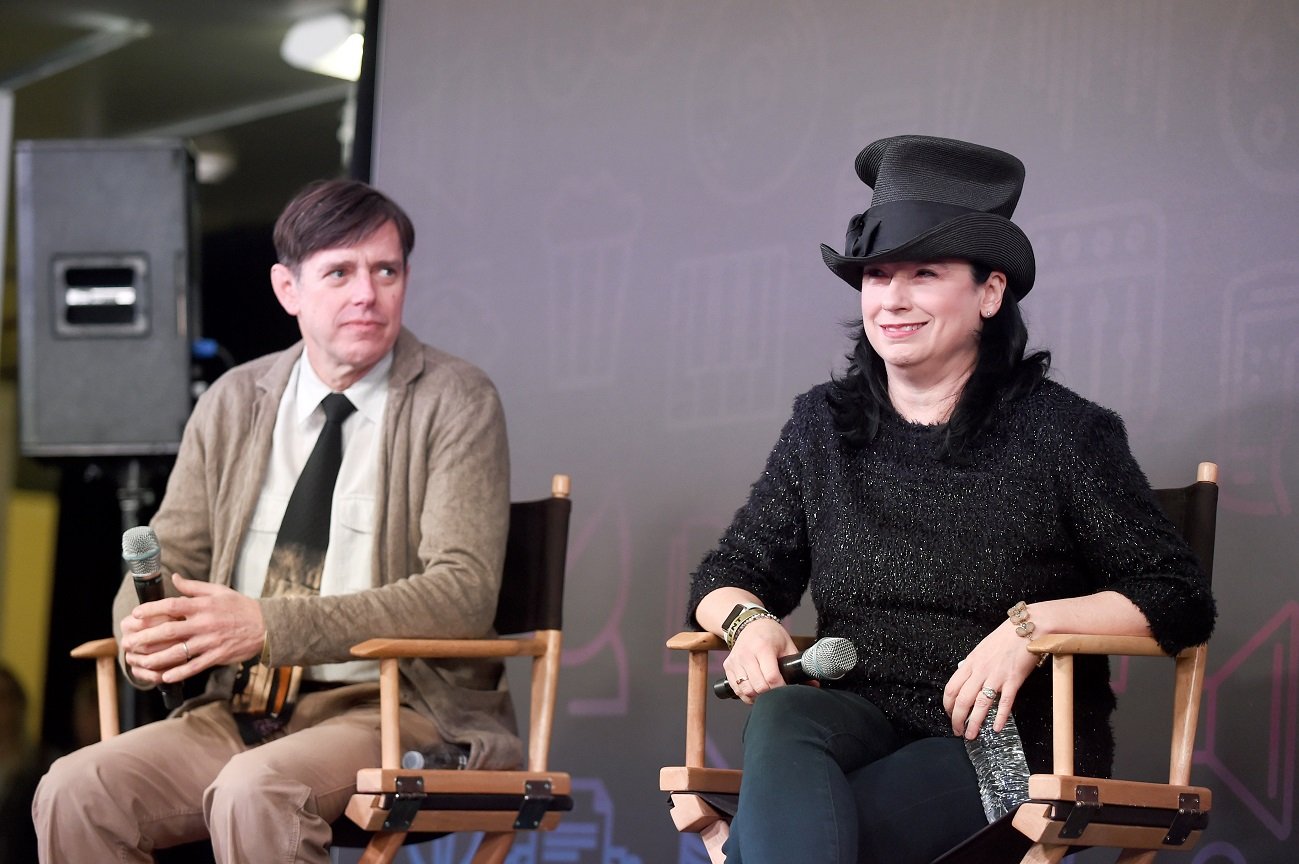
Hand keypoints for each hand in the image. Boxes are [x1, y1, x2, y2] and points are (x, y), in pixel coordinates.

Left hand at [120, 574, 265, 684]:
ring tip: (140, 662)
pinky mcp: (217, 656)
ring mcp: (210, 642)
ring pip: (178, 653)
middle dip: (145, 638)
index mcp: (203, 606)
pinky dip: (179, 673)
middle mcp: (204, 624)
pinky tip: (164, 677)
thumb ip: (193, 587)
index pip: (172, 606)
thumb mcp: (218, 591)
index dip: (151, 609)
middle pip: (169, 632)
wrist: (266, 626)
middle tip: (129, 643)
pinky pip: (194, 666)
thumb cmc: (240, 606)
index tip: (136, 614)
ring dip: (156, 659)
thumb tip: (174, 577)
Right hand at [721, 618, 797, 704]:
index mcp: (763, 647)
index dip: (781, 688)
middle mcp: (746, 654)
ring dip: (757, 697)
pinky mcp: (728, 666)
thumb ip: (798, 664)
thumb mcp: (787, 645)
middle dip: (770, 694)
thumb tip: (813, 683)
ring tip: (766, 693)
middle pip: (758, 687)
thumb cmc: (771, 635)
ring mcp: (735, 661)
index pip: (771, 677)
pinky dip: (746, 695)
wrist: (750, 624)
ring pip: (746, 691)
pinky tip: (755, 691)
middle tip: (778, 693)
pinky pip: (736, 689)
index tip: (787, 690)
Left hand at [942, 619, 1038, 739]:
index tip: (949, 714)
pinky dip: (1000, 718)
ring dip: (974, 723)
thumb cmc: (1006, 637)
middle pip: (962, 700)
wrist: (1027, 628)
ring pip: (980, 705)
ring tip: (971, 735)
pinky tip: (996, 728)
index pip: (951, 688)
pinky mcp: (1013, 681)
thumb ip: (974, 665)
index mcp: (970, 663)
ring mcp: (996, 676)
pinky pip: (1004, 703)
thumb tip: (967, 678)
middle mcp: (980, 671)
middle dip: (957, 719)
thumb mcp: (982, 649)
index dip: (948, 705)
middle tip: (957, 730)